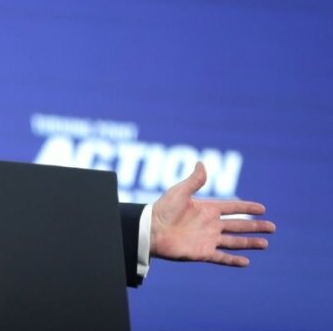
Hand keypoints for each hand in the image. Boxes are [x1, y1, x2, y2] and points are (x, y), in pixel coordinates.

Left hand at [151, 162, 274, 265]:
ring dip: (249, 243)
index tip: (262, 208)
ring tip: (265, 243)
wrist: (151, 230)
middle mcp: (210, 224)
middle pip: (238, 226)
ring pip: (234, 242)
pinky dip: (233, 260)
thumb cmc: (163, 209)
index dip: (246, 208)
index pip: (232, 208)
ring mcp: (207, 239)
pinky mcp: (202, 253)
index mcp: (207, 209)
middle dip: (255, 226)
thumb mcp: (180, 192)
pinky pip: (221, 257)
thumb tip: (201, 162)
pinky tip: (246, 261)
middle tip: (273, 227)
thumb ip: (194, 180)